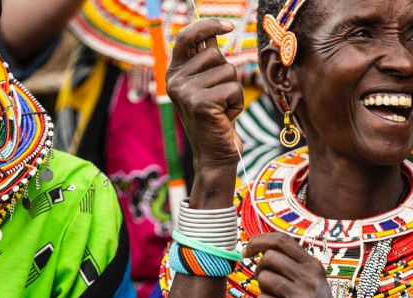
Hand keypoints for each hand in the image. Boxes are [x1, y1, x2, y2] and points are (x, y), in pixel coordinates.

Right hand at [167, 19, 244, 177]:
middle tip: (220, 100)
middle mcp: (175, 80)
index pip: (187, 37)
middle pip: (216, 55)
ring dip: (234, 92)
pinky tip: (225, 118)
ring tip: (222, 110)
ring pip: (228, 72)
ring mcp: (185, 92)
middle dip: (227, 76)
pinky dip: (237, 103)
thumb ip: (208, 62)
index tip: (227, 26)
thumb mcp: (209, 86)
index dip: (207, 26)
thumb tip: (214, 33)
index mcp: (175, 73)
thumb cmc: (216, 120)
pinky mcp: (200, 103)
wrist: (215, 156)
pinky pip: (233, 89)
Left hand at [244, 233, 350, 297]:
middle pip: (268, 258)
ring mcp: (303, 296)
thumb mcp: (311, 283)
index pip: (281, 241)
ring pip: (263, 279)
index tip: (246, 250)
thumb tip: (260, 250)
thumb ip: (292, 266)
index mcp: (314, 266)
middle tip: (265, 284)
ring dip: (263, 291)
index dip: (259, 241)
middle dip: (259, 270)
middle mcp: (310, 278)